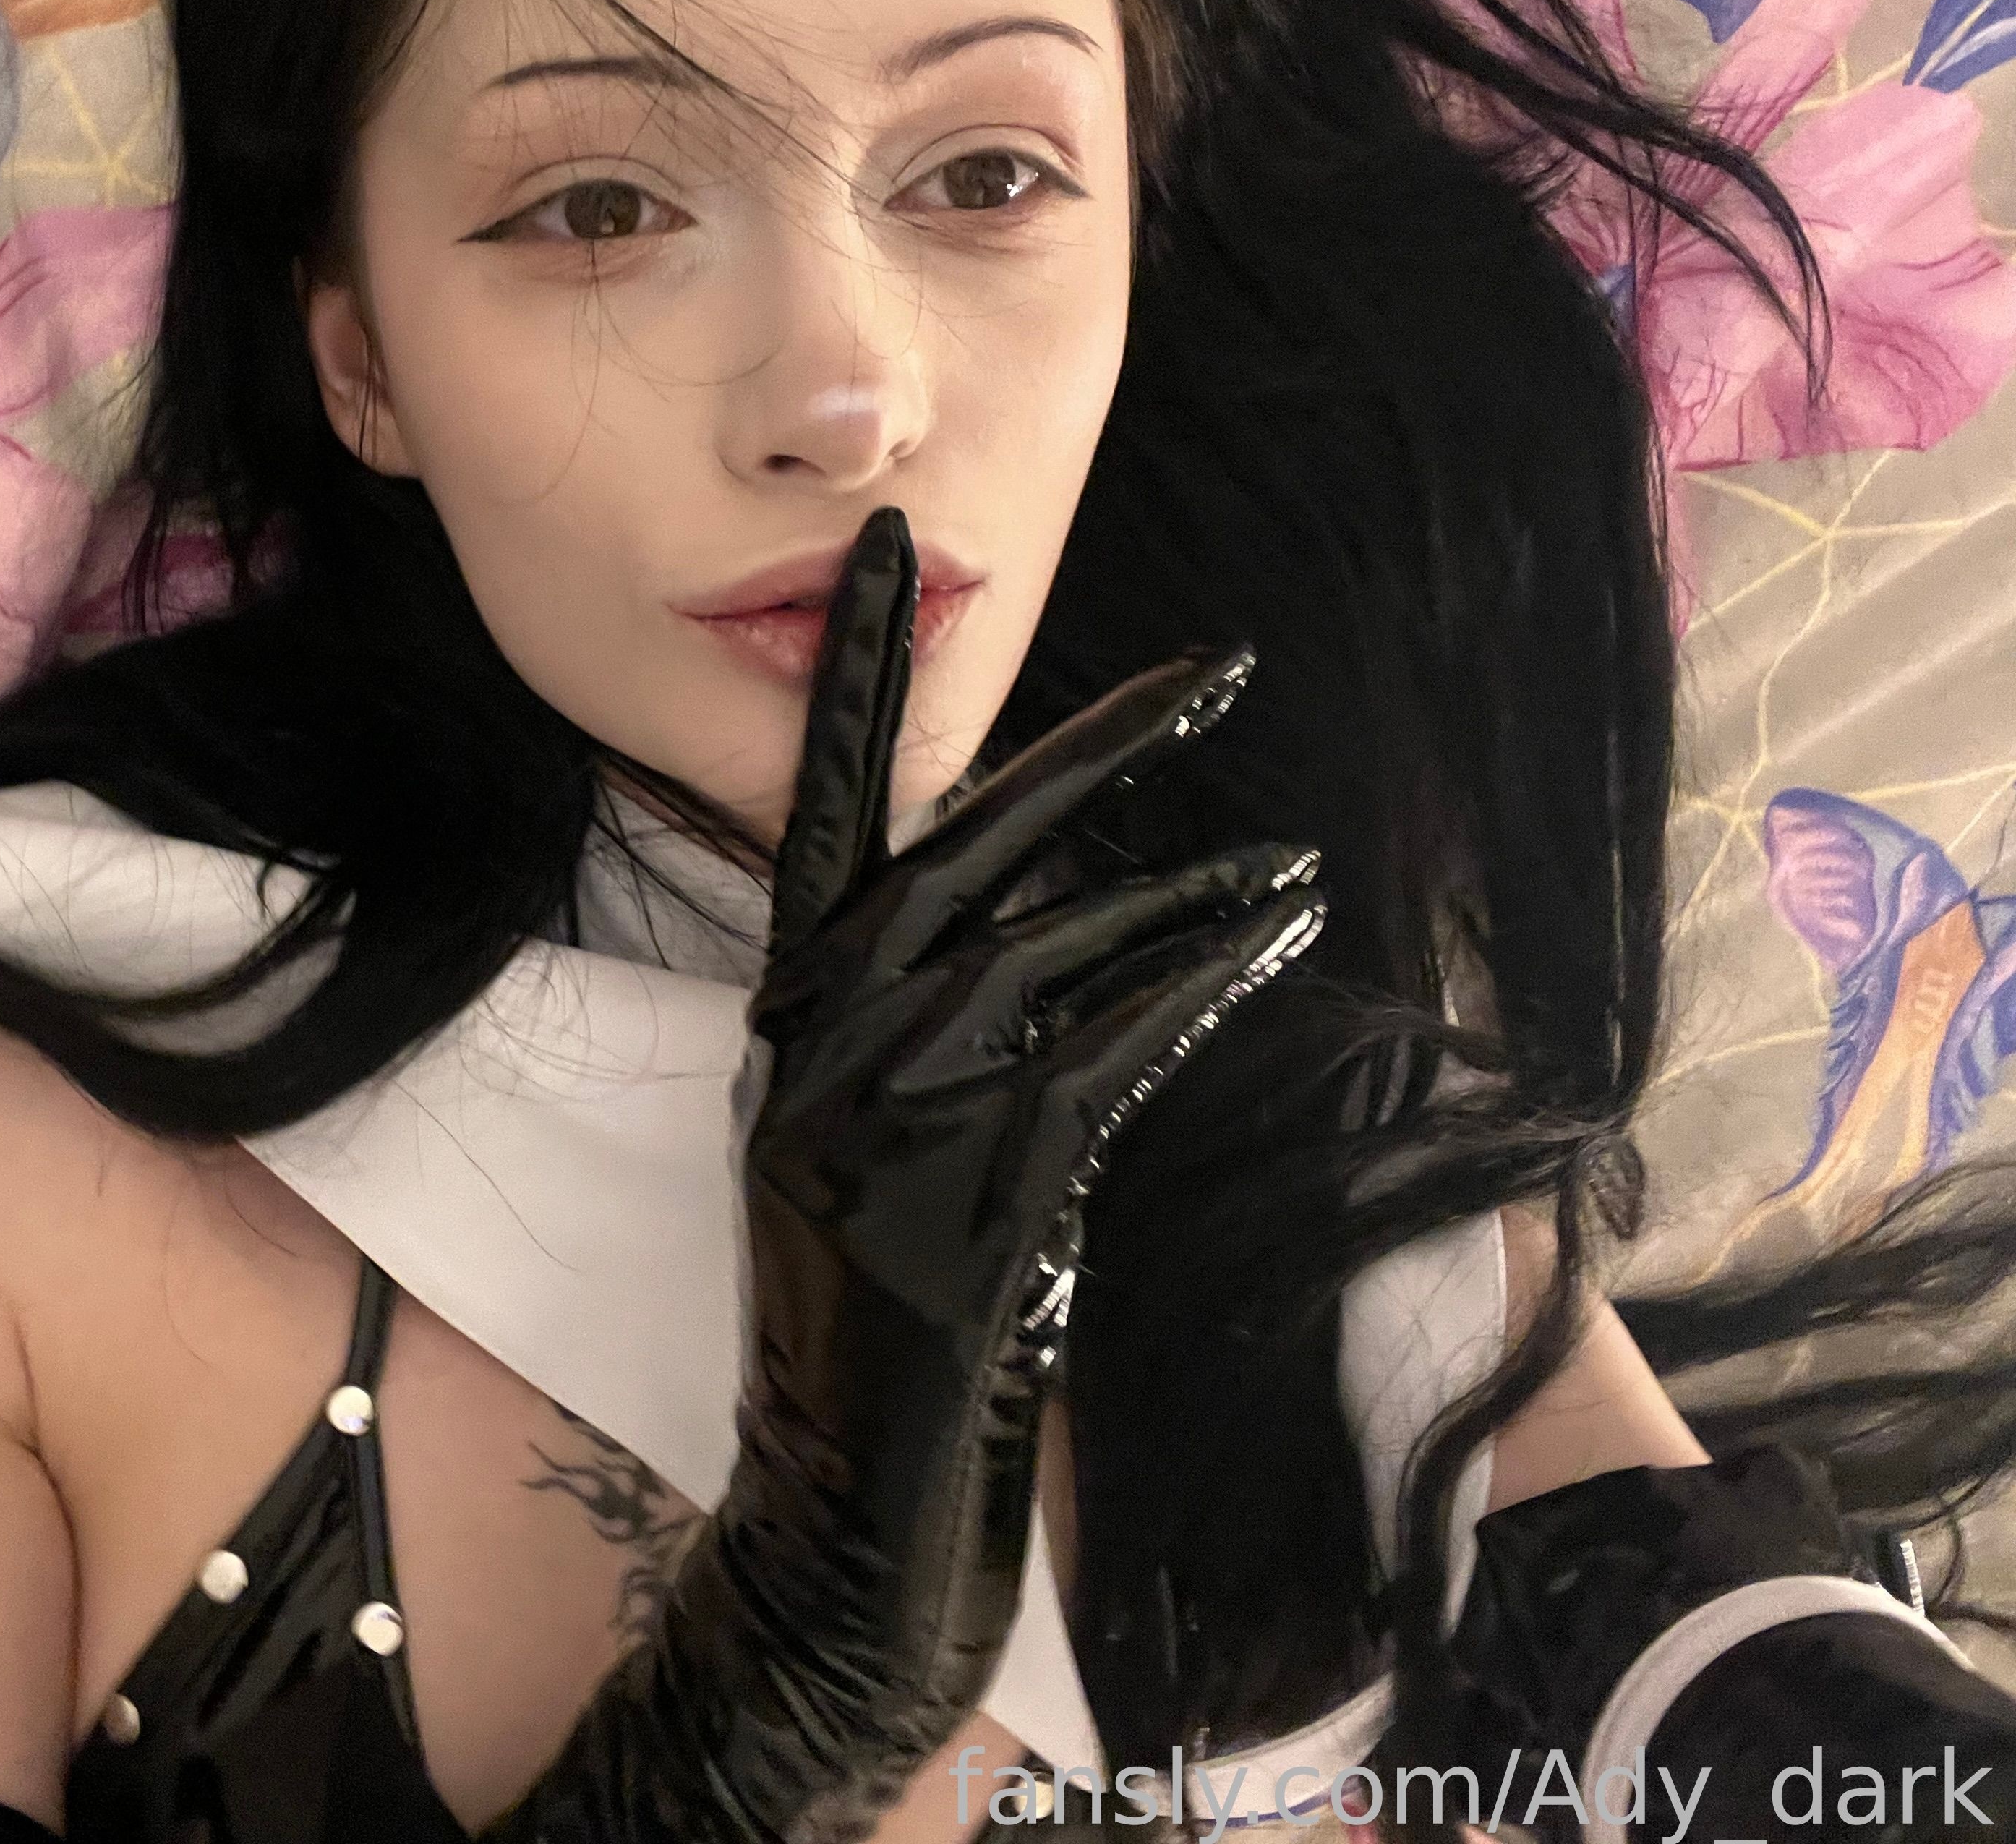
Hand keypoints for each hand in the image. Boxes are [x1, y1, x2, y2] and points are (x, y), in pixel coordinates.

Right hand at [480, 505, 1323, 1842]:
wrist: (837, 1514)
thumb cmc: (868, 1328)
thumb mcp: (844, 1145)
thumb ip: (905, 1029)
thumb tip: (1037, 926)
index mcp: (778, 1020)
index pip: (807, 812)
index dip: (847, 675)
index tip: (885, 548)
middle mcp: (813, 1047)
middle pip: (958, 847)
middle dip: (1096, 748)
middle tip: (1216, 663)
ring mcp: (883, 1120)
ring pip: (1054, 949)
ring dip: (1191, 898)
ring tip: (1285, 869)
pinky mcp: (972, 1196)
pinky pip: (1107, 1051)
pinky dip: (1197, 987)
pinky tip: (1268, 943)